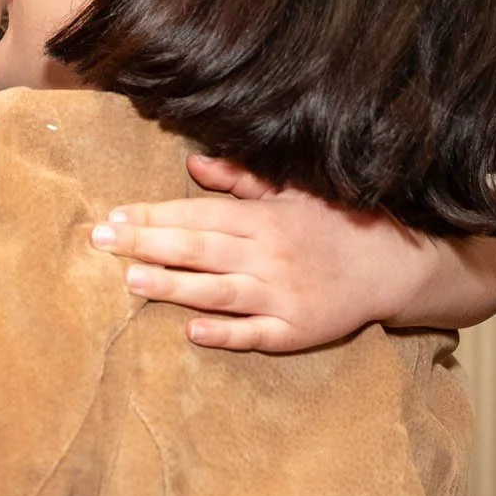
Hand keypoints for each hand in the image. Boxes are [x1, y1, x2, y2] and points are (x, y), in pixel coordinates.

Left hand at [91, 156, 419, 351]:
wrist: (395, 263)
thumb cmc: (336, 223)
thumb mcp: (292, 192)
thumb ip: (241, 180)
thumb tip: (192, 163)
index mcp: (264, 218)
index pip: (198, 214)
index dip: (154, 214)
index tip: (113, 215)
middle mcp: (269, 254)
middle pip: (199, 248)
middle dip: (147, 243)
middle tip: (101, 241)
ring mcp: (282, 294)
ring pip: (218, 291)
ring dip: (174, 286)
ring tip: (131, 281)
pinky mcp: (296, 330)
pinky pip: (255, 333)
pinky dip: (225, 333)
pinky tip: (192, 331)